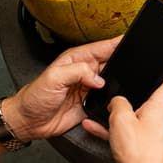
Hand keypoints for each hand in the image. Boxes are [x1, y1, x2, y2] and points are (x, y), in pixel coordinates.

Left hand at [2, 37, 119, 140]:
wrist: (30, 121)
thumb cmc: (34, 97)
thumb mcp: (53, 78)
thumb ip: (77, 71)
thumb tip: (99, 78)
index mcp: (75, 59)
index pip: (101, 47)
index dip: (116, 43)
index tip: (129, 41)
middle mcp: (84, 72)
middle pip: (111, 63)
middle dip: (122, 63)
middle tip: (132, 65)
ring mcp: (89, 88)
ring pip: (113, 81)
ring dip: (120, 82)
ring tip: (128, 81)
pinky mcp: (92, 104)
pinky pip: (109, 100)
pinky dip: (115, 99)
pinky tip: (117, 99)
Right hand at [88, 53, 162, 162]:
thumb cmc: (139, 154)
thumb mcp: (120, 119)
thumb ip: (117, 103)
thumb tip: (117, 102)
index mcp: (161, 106)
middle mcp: (162, 118)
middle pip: (146, 100)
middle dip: (128, 102)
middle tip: (115, 110)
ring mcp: (156, 132)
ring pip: (133, 117)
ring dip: (117, 119)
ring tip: (103, 124)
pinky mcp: (148, 145)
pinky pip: (129, 131)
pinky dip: (115, 130)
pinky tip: (99, 130)